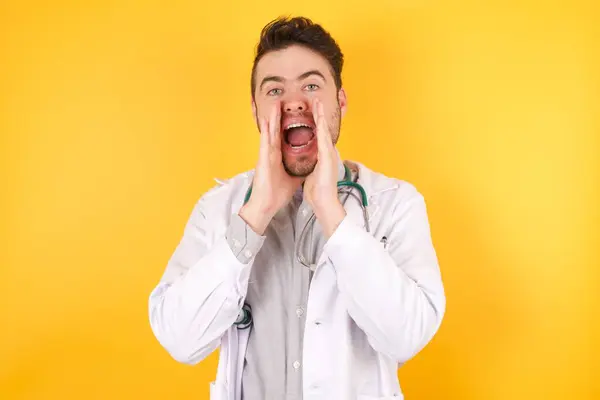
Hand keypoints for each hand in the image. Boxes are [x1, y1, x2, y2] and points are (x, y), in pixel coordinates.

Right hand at [239, 102, 301, 233]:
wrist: (266, 205)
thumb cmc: (277, 193)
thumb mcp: (294, 178)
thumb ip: (300, 169)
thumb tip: (310, 164)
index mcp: (278, 158)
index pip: (284, 138)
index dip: (287, 126)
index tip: (292, 115)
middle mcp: (271, 154)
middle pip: (276, 132)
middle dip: (279, 118)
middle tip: (281, 103)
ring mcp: (266, 156)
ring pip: (270, 134)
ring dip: (271, 119)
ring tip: (274, 106)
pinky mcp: (262, 160)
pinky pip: (264, 143)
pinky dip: (265, 131)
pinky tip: (265, 121)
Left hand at [303, 98, 345, 236]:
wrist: (324, 202)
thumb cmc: (318, 191)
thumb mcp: (313, 173)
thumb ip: (313, 164)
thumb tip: (310, 161)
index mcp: (323, 156)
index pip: (319, 135)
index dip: (317, 122)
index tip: (314, 111)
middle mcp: (328, 152)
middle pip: (323, 129)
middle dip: (320, 114)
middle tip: (317, 100)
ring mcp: (329, 154)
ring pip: (324, 131)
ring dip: (321, 116)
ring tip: (318, 103)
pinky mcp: (327, 158)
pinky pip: (323, 139)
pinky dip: (321, 127)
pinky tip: (319, 118)